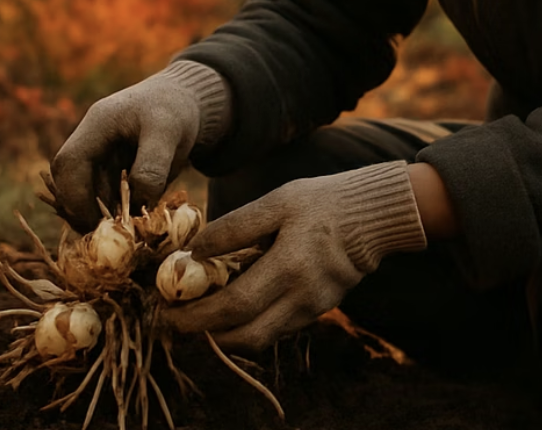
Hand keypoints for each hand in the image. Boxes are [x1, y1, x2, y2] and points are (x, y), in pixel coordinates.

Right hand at [49, 61, 227, 232]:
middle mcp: (91, 138)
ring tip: (128, 224)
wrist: (189, 100)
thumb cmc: (176, 110)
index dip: (75, 197)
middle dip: (85, 209)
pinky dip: (115, 207)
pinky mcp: (112, 165)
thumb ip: (152, 166)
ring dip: (102, 211)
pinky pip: (104, 192)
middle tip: (111, 232)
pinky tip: (134, 215)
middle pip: (70, 180)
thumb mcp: (168, 132)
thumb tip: (136, 205)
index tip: (99, 223)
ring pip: (87, 189)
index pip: (68, 163)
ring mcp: (100, 152)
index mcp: (97, 123)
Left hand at [161, 161, 426, 352]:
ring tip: (199, 314)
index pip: (234, 307)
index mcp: (290, 266)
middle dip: (204, 335)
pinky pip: (278, 328)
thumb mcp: (278, 202)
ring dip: (225, 334)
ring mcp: (313, 308)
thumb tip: (196, 250)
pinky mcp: (319, 310)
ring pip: (261, 339)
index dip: (197, 316)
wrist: (374, 215)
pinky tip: (233, 306)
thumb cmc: (323, 201)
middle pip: (245, 337)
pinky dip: (250, 324)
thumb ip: (236, 227)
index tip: (167, 312)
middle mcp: (302, 297)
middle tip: (176, 321)